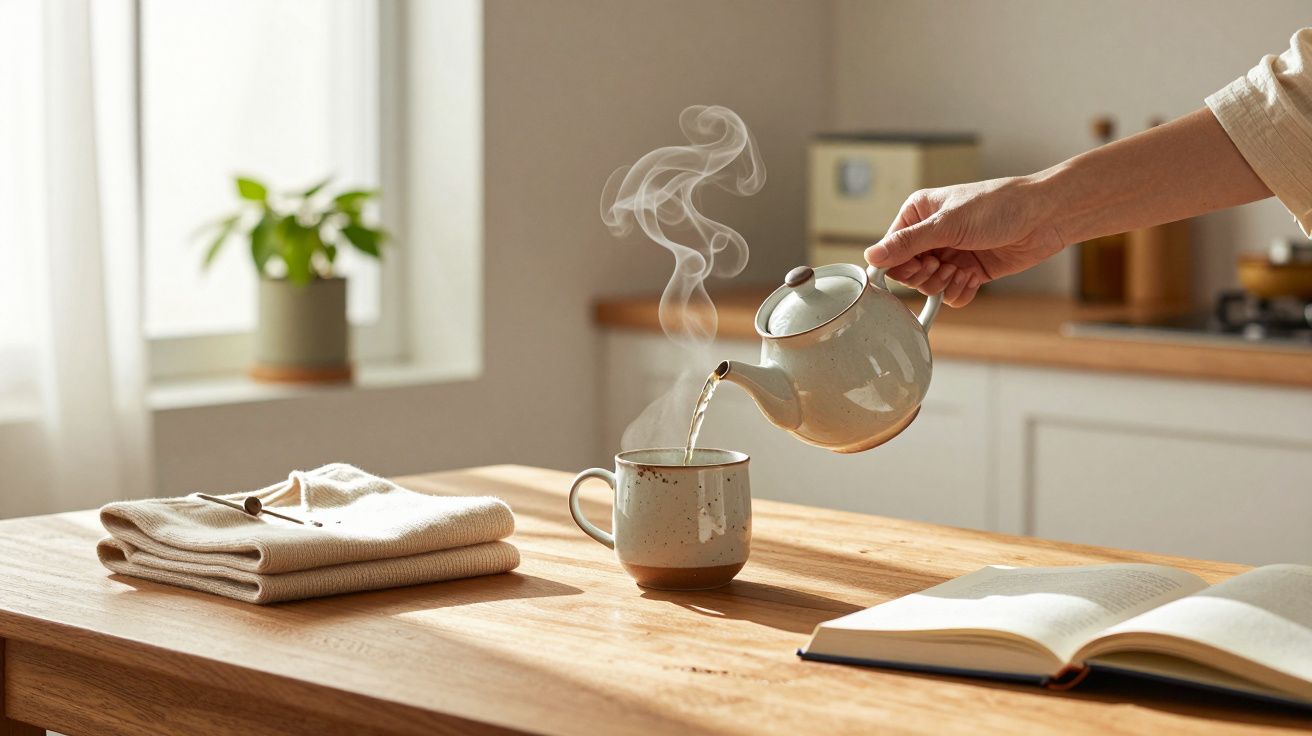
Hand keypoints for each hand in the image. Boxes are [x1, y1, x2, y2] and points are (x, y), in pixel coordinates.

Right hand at [864, 176, 1066, 306]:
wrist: (1045, 216)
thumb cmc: (999, 206)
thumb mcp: (948, 224)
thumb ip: (907, 243)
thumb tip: (871, 257)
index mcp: (918, 214)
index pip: (891, 250)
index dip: (901, 266)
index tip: (921, 266)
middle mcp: (931, 235)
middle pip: (908, 273)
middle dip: (926, 276)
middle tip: (944, 267)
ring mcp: (951, 254)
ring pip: (930, 286)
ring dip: (945, 285)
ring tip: (963, 270)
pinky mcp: (969, 271)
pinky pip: (951, 295)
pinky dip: (961, 292)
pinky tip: (975, 278)